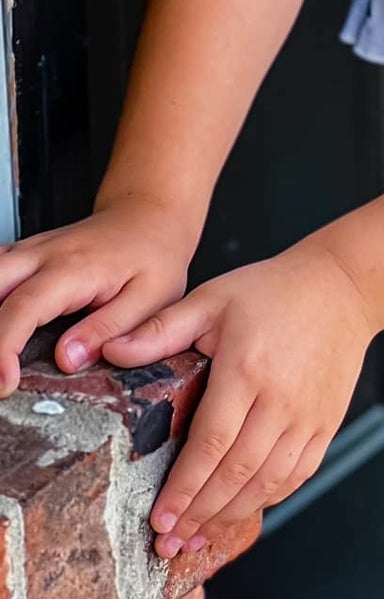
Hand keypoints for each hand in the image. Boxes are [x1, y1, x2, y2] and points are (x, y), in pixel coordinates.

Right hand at [0, 194, 198, 395]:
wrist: (150, 215)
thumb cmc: (154, 254)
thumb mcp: (151, 296)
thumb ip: (109, 328)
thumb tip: (68, 359)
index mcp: (73, 268)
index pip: (23, 310)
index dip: (5, 350)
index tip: (5, 384)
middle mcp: (42, 256)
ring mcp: (29, 253)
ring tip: (0, 356)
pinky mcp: (25, 256)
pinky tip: (2, 325)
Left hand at [99, 243, 375, 557]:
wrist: (342, 287)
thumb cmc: (274, 291)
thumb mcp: (212, 299)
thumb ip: (160, 330)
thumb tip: (109, 351)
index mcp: (246, 370)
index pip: (210, 443)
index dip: (183, 487)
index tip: (159, 517)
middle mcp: (280, 400)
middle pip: (236, 473)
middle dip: (198, 514)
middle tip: (168, 540)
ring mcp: (308, 416)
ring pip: (267, 482)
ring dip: (230, 515)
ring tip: (198, 535)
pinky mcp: (327, 423)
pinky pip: (297, 475)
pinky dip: (267, 499)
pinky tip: (242, 508)